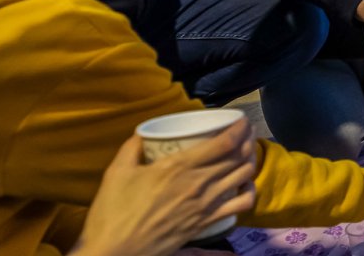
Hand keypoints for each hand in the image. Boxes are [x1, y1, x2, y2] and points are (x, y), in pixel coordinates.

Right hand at [70, 121, 255, 255]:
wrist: (115, 251)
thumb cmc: (113, 212)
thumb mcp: (117, 171)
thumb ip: (132, 147)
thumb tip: (144, 132)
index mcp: (178, 167)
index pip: (224, 143)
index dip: (240, 128)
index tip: (242, 119)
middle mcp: (198, 184)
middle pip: (238, 157)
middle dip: (248, 140)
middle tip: (245, 133)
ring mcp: (205, 205)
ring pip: (244, 177)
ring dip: (250, 161)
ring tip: (246, 153)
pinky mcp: (206, 223)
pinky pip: (241, 205)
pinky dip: (249, 191)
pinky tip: (244, 185)